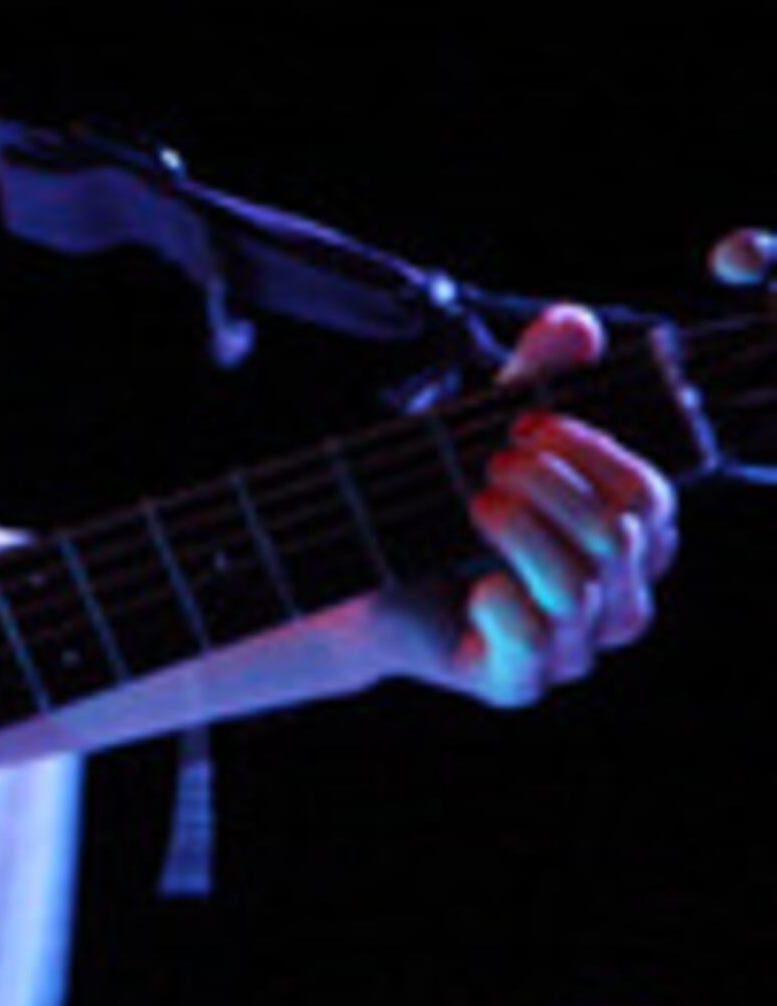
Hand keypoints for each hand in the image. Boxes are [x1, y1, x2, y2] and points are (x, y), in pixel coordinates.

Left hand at [392, 304, 681, 706]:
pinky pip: (538, 648)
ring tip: (473, 500)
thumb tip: (573, 323)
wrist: (355, 579)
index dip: (595, 453)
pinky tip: (475, 585)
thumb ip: (534, 378)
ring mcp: (570, 649)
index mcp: (624, 546)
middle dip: (553, 486)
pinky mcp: (515, 682)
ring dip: (525, 532)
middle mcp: (613, 603)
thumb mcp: (480, 431)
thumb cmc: (437, 505)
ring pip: (582, 589)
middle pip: (620, 539)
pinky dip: (508, 608)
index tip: (527, 421)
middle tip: (490, 462)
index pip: (650, 500)